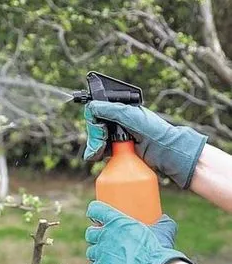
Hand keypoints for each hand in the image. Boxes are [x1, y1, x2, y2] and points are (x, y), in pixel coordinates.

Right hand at [83, 101, 207, 188]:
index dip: (94, 123)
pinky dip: (98, 153)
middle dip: (94, 137)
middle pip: (95, 127)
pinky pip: (102, 150)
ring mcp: (119, 136)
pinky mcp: (120, 150)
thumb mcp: (133, 118)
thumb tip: (93, 106)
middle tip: (98, 148)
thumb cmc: (156, 133)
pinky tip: (100, 157)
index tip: (99, 133)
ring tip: (97, 155)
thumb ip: (113, 111)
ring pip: (97, 139)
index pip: (97, 112)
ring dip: (94, 147)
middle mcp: (118, 122)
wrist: (169, 154)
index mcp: (121, 111)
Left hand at [85, 200, 191, 263]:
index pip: (95, 209)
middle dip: (95, 236)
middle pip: (90, 233)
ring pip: (90, 251)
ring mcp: (101, 252)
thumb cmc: (158, 248)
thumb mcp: (163, 229)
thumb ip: (162, 222)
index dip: (95, 212)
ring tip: (105, 257)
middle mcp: (105, 234)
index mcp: (115, 220)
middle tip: (105, 240)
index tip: (98, 217)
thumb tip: (164, 219)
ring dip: (96, 254)